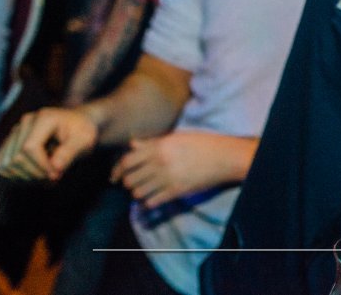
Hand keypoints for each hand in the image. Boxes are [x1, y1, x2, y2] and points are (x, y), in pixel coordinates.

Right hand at [0, 107, 98, 181]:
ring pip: (5, 165)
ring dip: (25, 177)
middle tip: (54, 177)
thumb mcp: (84, 141)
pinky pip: (2, 166)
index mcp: (45, 118)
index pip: (29, 148)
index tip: (57, 175)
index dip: (41, 167)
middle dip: (34, 174)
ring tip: (45, 176)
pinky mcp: (10, 143)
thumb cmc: (82, 132)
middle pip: (15, 158)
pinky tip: (35, 175)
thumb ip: (70, 153)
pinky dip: (17, 176)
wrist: (78, 126)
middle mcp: (26, 123)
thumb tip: (54, 169)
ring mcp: (16, 132)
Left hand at [111, 132, 256, 207]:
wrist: (224, 157)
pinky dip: (149, 202)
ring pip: (138, 192)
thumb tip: (132, 144)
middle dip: (128, 182)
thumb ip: (153, 142)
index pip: (127, 160)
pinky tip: (154, 198)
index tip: (115, 175)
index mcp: (160, 146)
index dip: (117, 169)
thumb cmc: (202, 143)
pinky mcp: (176, 191)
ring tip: (144, 190)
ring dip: (138, 192)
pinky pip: (152, 202)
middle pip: (129, 178)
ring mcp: (168, 178)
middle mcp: (160, 162)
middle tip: (133, 182)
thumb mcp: (177, 137)